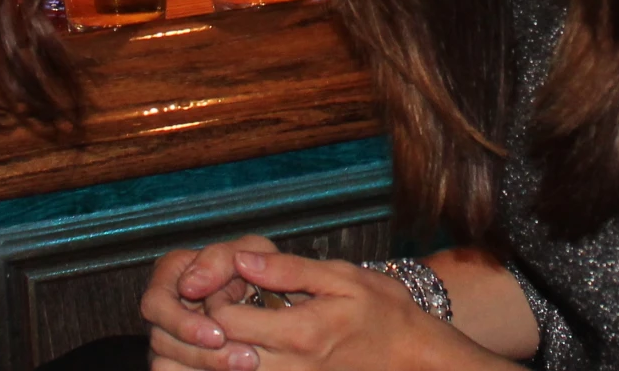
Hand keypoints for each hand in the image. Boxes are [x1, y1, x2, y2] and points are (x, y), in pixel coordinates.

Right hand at [143, 235, 281, 370]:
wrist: (281, 298)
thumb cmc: (262, 270)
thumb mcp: (251, 250)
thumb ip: (219, 259)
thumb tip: (189, 284)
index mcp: (173, 274)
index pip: (156, 302)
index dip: (182, 322)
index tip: (220, 334)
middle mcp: (166, 308)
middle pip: (160, 338)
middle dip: (200, 352)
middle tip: (245, 357)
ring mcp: (169, 337)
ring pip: (167, 363)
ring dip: (208, 365)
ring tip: (249, 363)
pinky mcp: (180, 360)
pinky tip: (233, 367)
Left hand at [203, 251, 478, 370]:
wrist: (411, 356)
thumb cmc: (381, 311)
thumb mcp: (341, 277)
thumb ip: (288, 270)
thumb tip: (241, 259)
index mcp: (301, 333)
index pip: (227, 320)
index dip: (213, 297)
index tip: (224, 279)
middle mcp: (290, 369)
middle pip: (219, 354)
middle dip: (207, 326)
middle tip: (216, 301)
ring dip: (216, 350)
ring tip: (225, 323)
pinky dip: (236, 364)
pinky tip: (242, 346)